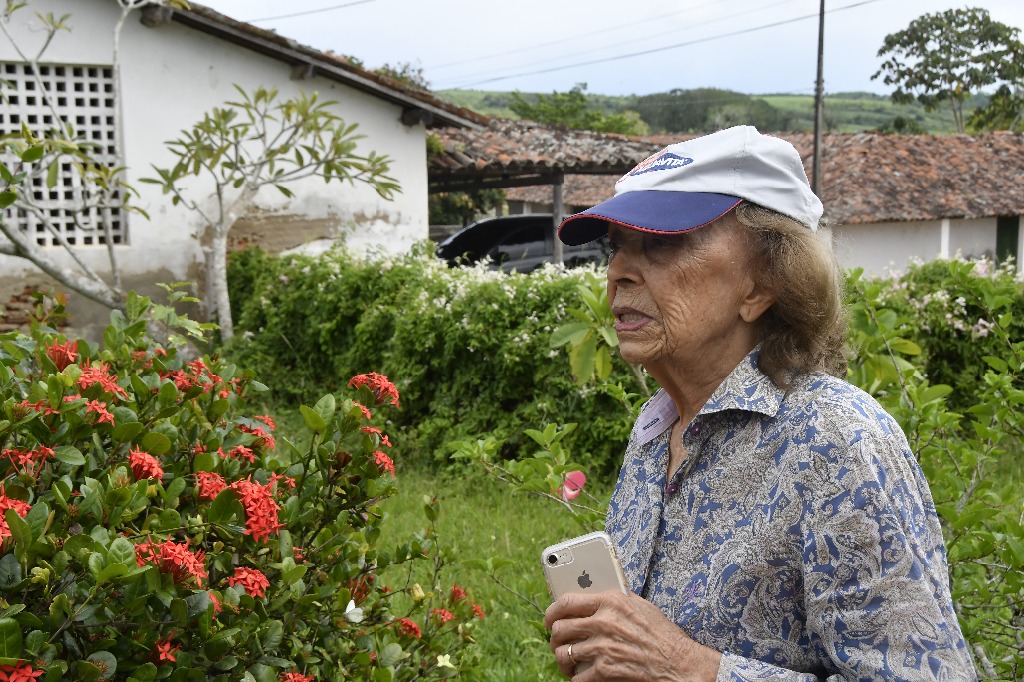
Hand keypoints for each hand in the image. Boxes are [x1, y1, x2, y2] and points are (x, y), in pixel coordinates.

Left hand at [545, 590, 721, 680]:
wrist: (678, 662)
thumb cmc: (660, 633)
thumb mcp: (638, 605)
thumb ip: (613, 600)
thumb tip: (589, 596)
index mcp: (610, 602)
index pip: (566, 602)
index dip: (551, 611)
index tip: (549, 619)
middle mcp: (603, 622)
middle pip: (560, 628)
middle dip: (555, 639)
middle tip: (558, 643)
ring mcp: (603, 647)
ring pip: (564, 653)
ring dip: (562, 660)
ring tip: (568, 663)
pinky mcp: (605, 671)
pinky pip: (576, 677)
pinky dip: (575, 679)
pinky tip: (581, 677)